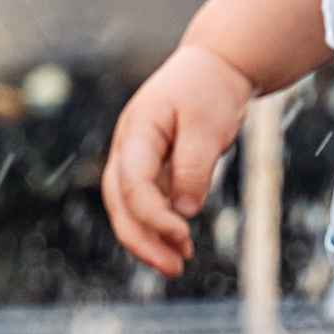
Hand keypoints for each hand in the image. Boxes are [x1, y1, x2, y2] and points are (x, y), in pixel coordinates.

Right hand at [102, 45, 256, 276]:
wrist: (215, 65)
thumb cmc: (211, 88)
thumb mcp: (208, 124)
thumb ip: (194, 166)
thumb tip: (184, 210)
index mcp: (137, 128)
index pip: (132, 182)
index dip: (154, 215)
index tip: (185, 234)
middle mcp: (128, 144)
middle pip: (118, 200)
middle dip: (141, 239)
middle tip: (175, 267)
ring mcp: (134, 155)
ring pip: (125, 206)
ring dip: (146, 238)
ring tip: (177, 265)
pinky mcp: (149, 165)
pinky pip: (142, 202)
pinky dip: (156, 226)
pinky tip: (179, 245)